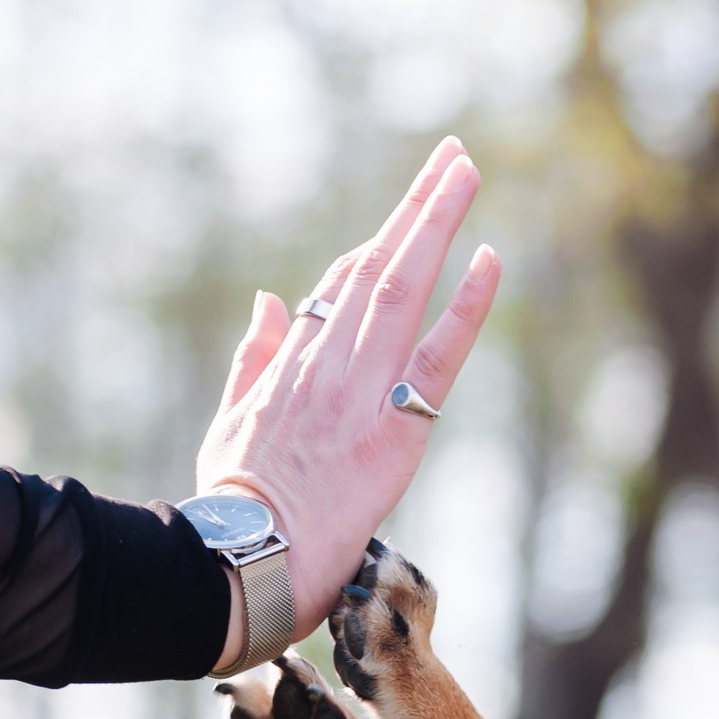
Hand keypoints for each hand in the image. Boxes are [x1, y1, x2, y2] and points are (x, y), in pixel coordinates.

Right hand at [195, 136, 499, 661]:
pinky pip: (437, 356)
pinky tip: (489, 257)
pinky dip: (465, 305)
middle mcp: (326, 365)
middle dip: (416, 206)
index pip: (338, 290)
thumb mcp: (229, 424)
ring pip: (402, 286)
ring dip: (437, 223)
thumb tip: (269, 298)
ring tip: (466, 171)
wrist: (241, 562)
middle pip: (376, 265)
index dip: (376, 247)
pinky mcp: (393, 431)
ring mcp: (359, 392)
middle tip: (452, 156)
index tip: (404, 218)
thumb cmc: (231, 510)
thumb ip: (252, 358)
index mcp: (290, 367)